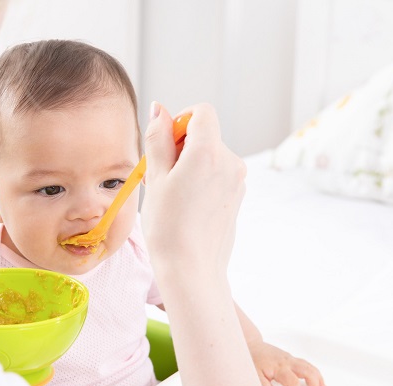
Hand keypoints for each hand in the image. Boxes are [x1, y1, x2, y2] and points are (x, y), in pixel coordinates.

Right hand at [142, 102, 266, 385]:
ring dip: (189, 165)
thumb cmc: (168, 227)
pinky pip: (217, 175)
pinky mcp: (237, 196)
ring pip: (210, 156)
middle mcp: (230, 161)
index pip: (201, 112)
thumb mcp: (155, 178)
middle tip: (160, 176)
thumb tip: (159, 109)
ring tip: (171, 196)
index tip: (165, 145)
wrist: (192, 270)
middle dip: (181, 146)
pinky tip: (185, 206)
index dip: (179, 121)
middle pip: (205, 134)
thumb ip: (158, 138)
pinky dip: (200, 180)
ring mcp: (237, 180)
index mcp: (209, 151)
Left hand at [248, 341, 326, 385]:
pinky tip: (315, 377)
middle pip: (308, 371)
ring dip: (317, 377)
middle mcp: (288, 362)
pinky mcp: (290, 358)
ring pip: (309, 366)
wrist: (251, 344)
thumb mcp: (255, 375)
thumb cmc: (253, 358)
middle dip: (313, 384)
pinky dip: (313, 371)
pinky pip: (305, 364)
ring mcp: (290, 358)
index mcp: (280, 367)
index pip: (293, 382)